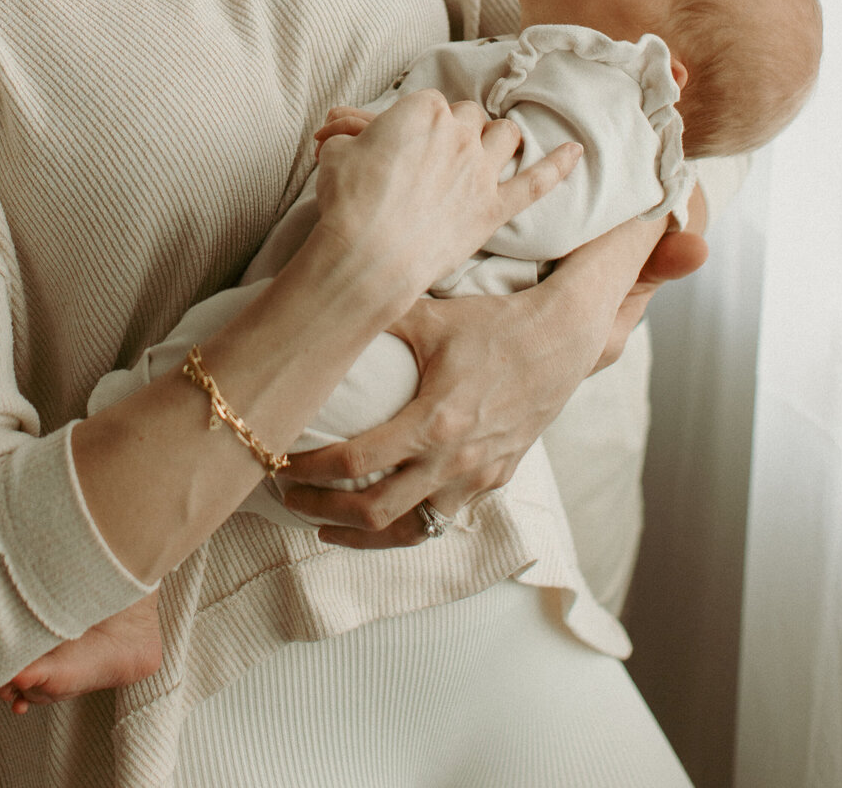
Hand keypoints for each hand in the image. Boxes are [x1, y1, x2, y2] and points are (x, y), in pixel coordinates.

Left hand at [281, 196, 696, 548]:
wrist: (561, 341)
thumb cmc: (491, 323)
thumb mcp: (431, 316)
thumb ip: (377, 319)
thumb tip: (320, 307)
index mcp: (435, 421)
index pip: (356, 463)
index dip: (310, 473)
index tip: (279, 465)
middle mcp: (456, 460)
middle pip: (375, 512)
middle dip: (322, 511)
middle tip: (286, 498)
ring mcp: (477, 477)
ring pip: (410, 532)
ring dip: (361, 534)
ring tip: (324, 525)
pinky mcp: (494, 481)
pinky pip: (441, 520)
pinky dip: (405, 527)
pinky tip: (380, 520)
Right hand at [310, 91, 579, 299]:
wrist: (368, 257)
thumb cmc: (347, 203)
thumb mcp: (335, 157)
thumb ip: (348, 139)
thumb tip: (344, 138)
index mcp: (421, 110)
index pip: (427, 104)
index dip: (412, 124)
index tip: (399, 144)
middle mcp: (458, 134)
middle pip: (467, 116)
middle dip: (454, 129)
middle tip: (435, 154)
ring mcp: (481, 171)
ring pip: (505, 136)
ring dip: (498, 138)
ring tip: (488, 149)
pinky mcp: (494, 209)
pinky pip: (538, 182)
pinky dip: (560, 166)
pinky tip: (576, 152)